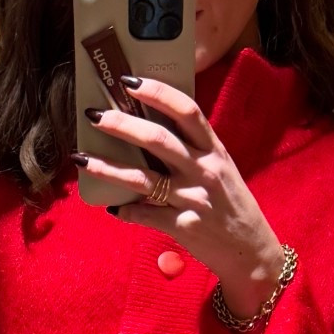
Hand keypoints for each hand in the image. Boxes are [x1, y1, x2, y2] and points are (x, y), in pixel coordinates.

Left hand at [77, 76, 288, 319]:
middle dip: (122, 125)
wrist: (252, 252)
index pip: (187, 111)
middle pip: (158, 139)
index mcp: (214, 150)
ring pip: (143, 179)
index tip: (129, 81)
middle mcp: (204, 171)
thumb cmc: (232, 206)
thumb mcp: (221, 170)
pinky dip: (125, 211)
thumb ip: (193, 151)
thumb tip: (150, 132)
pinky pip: (145, 216)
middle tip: (94, 115)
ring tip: (81, 158)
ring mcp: (193, 200)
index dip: (158, 93)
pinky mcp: (184, 227)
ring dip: (107, 168)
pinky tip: (112, 208)